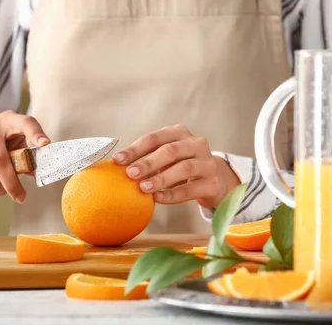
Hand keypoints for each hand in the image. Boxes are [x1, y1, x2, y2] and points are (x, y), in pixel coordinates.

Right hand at [0, 111, 49, 202]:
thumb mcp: (15, 135)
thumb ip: (27, 150)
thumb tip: (36, 173)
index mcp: (9, 120)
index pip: (26, 123)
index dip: (36, 134)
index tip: (45, 144)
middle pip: (0, 161)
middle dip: (12, 185)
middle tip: (20, 197)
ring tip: (2, 190)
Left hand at [112, 124, 239, 207]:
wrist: (216, 181)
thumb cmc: (182, 166)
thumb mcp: (168, 157)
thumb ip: (147, 158)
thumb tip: (115, 166)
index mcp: (180, 133)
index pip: (155, 138)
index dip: (135, 148)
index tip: (117, 160)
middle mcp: (196, 144)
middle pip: (171, 151)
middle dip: (148, 162)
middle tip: (130, 174)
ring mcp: (207, 163)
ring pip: (183, 168)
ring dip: (161, 178)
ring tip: (143, 188)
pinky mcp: (212, 183)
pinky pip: (190, 189)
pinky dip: (172, 195)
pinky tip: (158, 199)